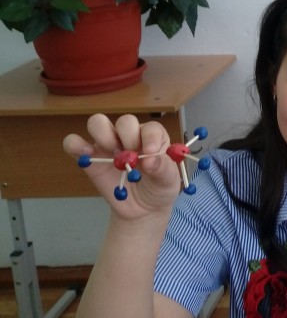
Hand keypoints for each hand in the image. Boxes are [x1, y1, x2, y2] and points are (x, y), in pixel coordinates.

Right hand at [63, 114, 184, 220]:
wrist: (141, 209)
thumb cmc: (158, 188)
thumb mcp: (168, 182)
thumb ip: (163, 169)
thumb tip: (150, 161)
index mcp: (154, 137)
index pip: (151, 128)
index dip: (150, 137)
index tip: (150, 151)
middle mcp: (130, 136)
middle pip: (125, 121)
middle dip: (127, 136)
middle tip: (130, 156)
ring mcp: (108, 144)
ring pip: (98, 123)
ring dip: (103, 135)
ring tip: (113, 155)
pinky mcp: (89, 157)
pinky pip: (74, 143)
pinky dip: (75, 144)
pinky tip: (85, 154)